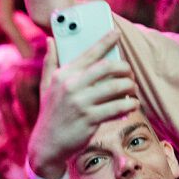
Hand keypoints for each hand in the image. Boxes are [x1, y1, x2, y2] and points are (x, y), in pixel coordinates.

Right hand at [27, 32, 137, 178]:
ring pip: (116, 87)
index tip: (117, 33)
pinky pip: (117, 107)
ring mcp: (81, 103)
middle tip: (130, 72)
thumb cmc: (50, 113)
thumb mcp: (46, 86)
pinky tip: (132, 105)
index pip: (89, 53)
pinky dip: (129, 105)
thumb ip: (50, 62)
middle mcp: (72, 86)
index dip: (105, 41)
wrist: (47, 145)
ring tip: (133, 89)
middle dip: (124, 67)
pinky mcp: (91, 119)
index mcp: (63, 74)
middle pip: (107, 67)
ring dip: (130, 86)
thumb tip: (51, 40)